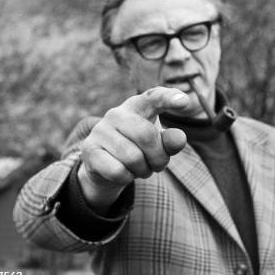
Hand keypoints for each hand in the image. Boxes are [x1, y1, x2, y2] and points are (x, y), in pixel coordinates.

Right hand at [78, 87, 188, 212]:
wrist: (106, 165)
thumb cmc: (139, 148)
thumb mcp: (159, 144)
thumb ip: (171, 141)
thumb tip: (179, 138)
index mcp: (138, 105)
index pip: (154, 97)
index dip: (169, 98)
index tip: (185, 101)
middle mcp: (117, 113)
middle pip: (147, 136)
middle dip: (159, 158)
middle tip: (158, 165)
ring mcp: (100, 130)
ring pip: (133, 157)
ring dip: (143, 170)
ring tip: (141, 168)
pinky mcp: (89, 149)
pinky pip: (118, 171)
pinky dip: (127, 178)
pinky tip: (125, 172)